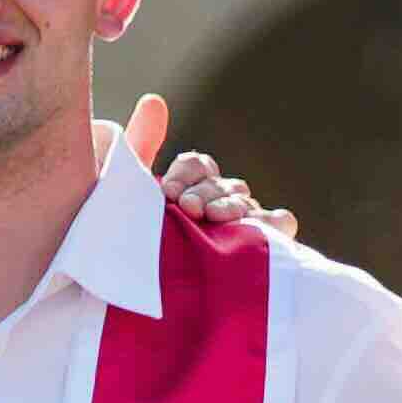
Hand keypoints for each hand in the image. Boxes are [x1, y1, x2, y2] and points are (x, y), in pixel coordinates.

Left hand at [131, 97, 287, 241]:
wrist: (122, 302)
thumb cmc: (123, 250)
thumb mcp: (126, 201)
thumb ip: (139, 149)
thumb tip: (155, 100)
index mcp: (185, 191)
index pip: (198, 166)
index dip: (187, 172)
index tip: (168, 190)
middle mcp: (212, 206)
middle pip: (222, 182)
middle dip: (205, 192)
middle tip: (187, 208)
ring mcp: (235, 228)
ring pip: (247, 200)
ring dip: (232, 203)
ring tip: (213, 218)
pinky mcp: (256, 251)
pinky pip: (280, 224)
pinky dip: (273, 221)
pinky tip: (258, 226)